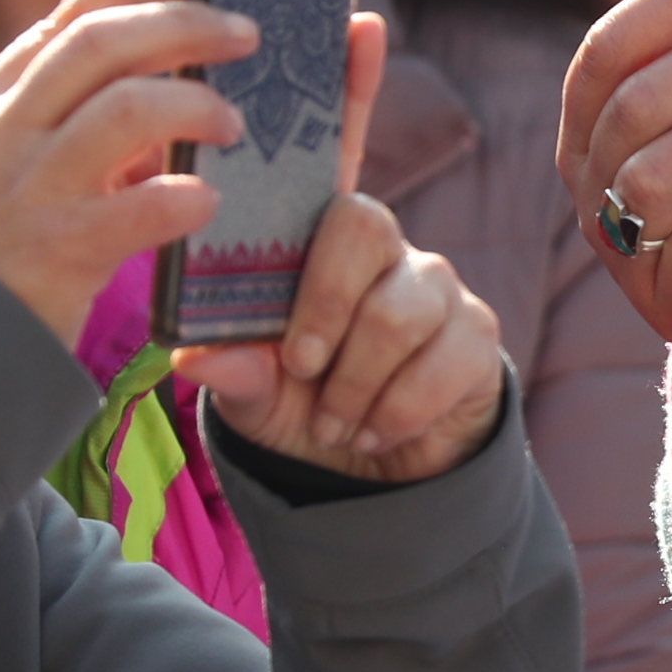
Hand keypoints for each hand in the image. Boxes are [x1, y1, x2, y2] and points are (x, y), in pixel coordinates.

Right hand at [0, 0, 251, 345]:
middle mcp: (2, 132)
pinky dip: (182, 199)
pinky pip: (135, 209)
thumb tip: (150, 57)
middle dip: (181, 26)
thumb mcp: (17, 150)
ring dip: (193, 107)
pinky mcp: (55, 251)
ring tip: (233, 124)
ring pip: (122, 112)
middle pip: (98, 45)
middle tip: (246, 33)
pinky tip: (206, 202)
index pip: (62, 18)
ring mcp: (26, 189)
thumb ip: (75, 101)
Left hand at [180, 185, 504, 483]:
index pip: (335, 208)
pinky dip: (397, 414)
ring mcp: (442, 290)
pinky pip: (442, 367)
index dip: (312, 267)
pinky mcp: (477, 336)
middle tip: (303, 376)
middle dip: (326, 315)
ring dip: (355, 386)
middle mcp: (392, 252)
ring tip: (332, 426)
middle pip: (367, 235)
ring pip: (398, 316)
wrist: (375, 462)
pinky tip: (374, 434)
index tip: (290, 350)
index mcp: (329, 247)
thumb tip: (194, 355)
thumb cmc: (306, 403)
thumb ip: (235, 368)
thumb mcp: (258, 394)